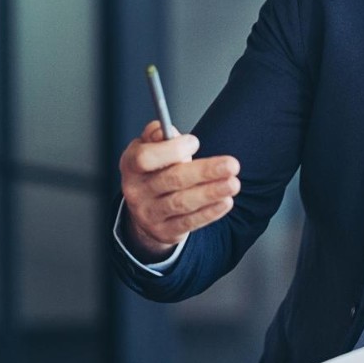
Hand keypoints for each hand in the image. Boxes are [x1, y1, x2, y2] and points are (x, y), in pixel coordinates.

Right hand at [119, 120, 239, 258]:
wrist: (145, 209)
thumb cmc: (152, 171)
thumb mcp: (147, 148)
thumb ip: (157, 134)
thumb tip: (167, 131)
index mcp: (130, 165)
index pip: (146, 158)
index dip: (172, 149)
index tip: (195, 143)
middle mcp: (135, 190)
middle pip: (172, 179)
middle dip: (204, 171)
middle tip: (231, 165)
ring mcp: (148, 214)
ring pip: (182, 203)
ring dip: (211, 193)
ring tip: (233, 184)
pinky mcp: (163, 231)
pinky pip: (189, 222)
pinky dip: (209, 212)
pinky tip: (225, 202)